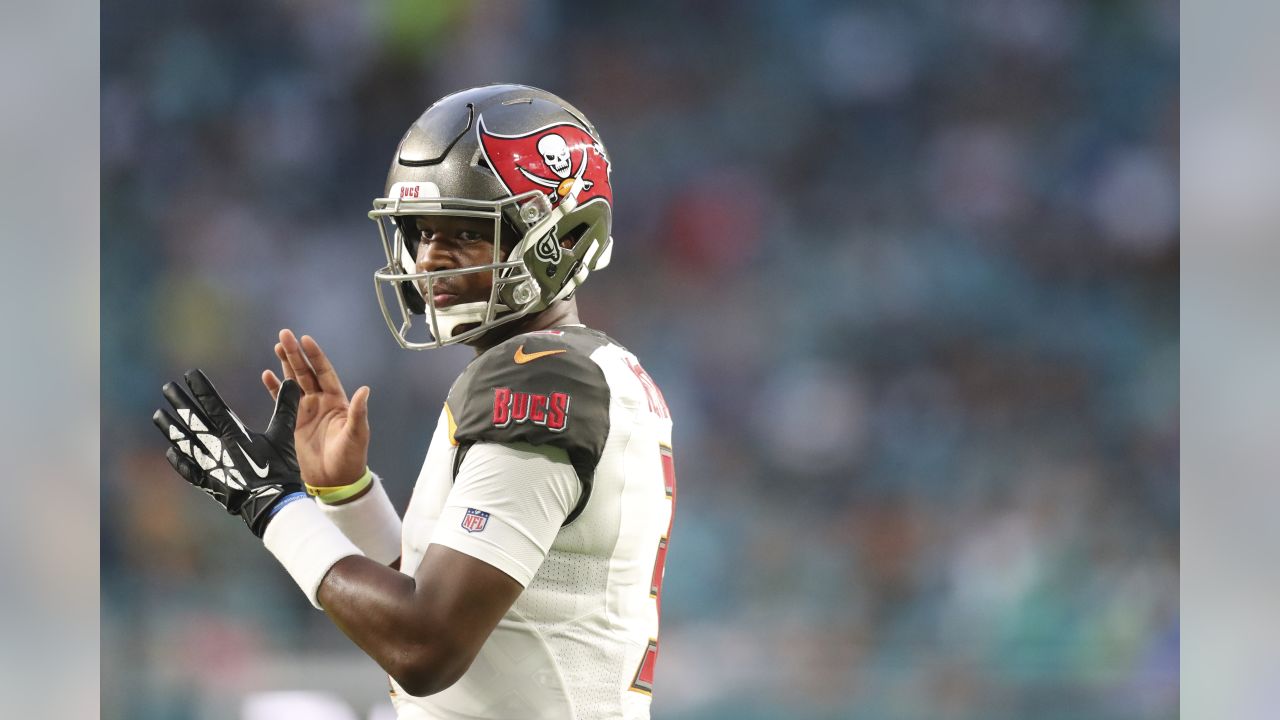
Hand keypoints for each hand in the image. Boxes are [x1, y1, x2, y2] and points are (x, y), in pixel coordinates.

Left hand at [153, 369, 304, 536]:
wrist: (270, 505)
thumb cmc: (278, 470)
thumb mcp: (284, 437)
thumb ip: (285, 409)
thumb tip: (290, 382)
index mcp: (234, 434)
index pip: (213, 405)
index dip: (201, 388)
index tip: (190, 374)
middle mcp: (216, 447)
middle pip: (193, 420)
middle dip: (180, 402)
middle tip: (167, 387)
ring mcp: (208, 464)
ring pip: (184, 442)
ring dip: (170, 427)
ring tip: (158, 414)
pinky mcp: (207, 481)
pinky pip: (187, 468)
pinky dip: (177, 459)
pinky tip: (170, 451)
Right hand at [262, 329, 370, 488]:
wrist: (335, 480)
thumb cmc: (351, 458)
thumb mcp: (357, 434)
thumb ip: (358, 412)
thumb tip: (365, 390)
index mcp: (337, 401)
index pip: (324, 372)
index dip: (315, 356)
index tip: (306, 339)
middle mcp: (321, 402)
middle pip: (306, 372)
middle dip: (296, 354)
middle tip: (284, 335)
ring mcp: (307, 411)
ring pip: (294, 381)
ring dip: (286, 365)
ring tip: (278, 346)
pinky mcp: (294, 422)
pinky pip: (282, 401)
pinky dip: (274, 388)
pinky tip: (267, 375)